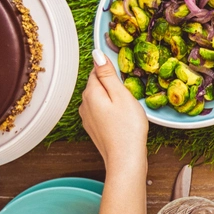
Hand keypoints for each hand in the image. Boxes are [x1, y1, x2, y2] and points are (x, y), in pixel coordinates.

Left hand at [81, 49, 148, 175]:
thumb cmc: (128, 127)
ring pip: (99, 99)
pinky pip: (100, 111)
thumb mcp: (122, 95)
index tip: (125, 78)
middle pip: (97, 85)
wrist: (125, 159)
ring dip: (111, 99)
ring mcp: (87, 118)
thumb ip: (108, 74)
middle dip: (112, 85)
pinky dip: (110, 111)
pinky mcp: (93, 128)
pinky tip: (122, 119)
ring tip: (127, 108)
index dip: (112, 70)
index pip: (97, 70)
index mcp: (91, 93)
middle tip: (129, 95)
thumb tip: (96, 54)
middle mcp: (84, 104)